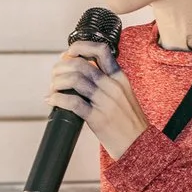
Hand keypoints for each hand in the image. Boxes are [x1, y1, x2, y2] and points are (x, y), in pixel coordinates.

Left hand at [49, 40, 146, 158]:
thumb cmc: (129, 122)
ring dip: (57, 82)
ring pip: (75, 80)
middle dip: (61, 67)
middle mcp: (112, 86)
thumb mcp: (124, 95)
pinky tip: (52, 101)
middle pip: (81, 65)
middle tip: (54, 75)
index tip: (68, 53)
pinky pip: (73, 102)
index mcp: (119, 78)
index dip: (80, 47)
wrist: (140, 145)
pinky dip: (57, 99)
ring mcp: (105, 102)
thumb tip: (82, 73)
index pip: (101, 50)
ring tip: (53, 88)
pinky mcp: (97, 118)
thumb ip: (107, 83)